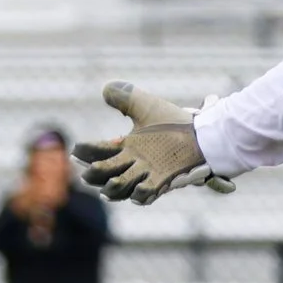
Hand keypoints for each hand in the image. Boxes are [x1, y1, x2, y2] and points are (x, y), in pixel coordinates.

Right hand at [73, 82, 237, 204]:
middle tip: (89, 173)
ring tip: (108, 186)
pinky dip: (141, 194)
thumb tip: (104, 89)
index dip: (87, 152)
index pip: (101, 151)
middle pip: (106, 173)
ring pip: (123, 187)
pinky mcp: (164, 180)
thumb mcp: (147, 106)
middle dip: (95, 174)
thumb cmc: (176, 122)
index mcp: (128, 147)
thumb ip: (125, 97)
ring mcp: (149, 173)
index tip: (77, 149)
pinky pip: (148, 193)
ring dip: (114, 188)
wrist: (204, 134)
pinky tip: (138, 189)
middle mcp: (134, 163)